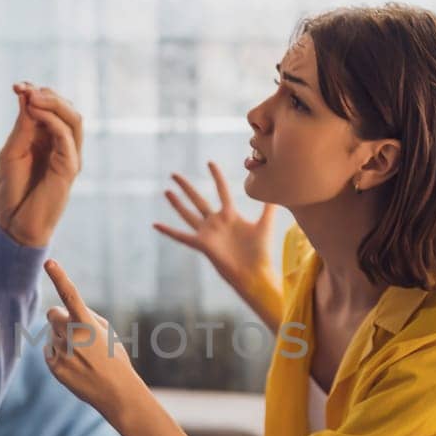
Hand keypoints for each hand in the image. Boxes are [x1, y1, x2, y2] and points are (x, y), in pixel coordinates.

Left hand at [0, 83, 83, 247]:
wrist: (15, 224)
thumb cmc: (13, 190)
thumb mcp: (12, 151)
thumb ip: (22, 125)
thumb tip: (27, 94)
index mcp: (48, 139)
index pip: (52, 107)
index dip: (37, 92)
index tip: (17, 86)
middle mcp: (62, 145)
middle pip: (67, 109)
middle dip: (48, 94)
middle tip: (26, 88)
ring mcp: (69, 156)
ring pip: (74, 119)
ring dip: (54, 103)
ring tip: (32, 97)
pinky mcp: (70, 168)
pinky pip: (67, 137)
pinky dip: (53, 121)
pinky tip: (35, 113)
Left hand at [42, 259, 142, 419]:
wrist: (116, 391)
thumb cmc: (114, 357)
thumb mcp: (106, 332)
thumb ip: (85, 316)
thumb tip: (62, 311)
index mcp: (87, 323)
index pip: (71, 295)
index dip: (60, 277)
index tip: (49, 262)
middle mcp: (71, 335)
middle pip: (52, 313)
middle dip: (60, 318)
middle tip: (75, 331)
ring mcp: (61, 351)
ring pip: (51, 333)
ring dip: (61, 338)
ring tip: (81, 355)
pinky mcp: (54, 366)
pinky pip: (48, 350)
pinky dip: (58, 354)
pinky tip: (74, 365)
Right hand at [155, 161, 276, 296]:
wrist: (254, 273)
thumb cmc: (260, 252)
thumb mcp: (265, 224)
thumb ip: (269, 207)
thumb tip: (279, 187)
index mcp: (230, 216)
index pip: (221, 190)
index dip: (216, 176)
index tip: (209, 162)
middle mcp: (216, 222)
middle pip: (198, 200)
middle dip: (186, 187)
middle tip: (174, 174)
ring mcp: (208, 233)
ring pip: (188, 214)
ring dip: (176, 203)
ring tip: (166, 191)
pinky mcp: (203, 244)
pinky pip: (182, 236)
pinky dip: (168, 231)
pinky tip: (156, 224)